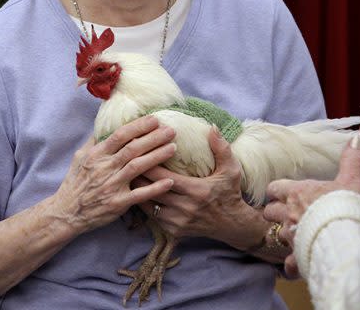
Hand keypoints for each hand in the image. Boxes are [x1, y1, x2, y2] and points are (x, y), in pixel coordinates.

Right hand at [51, 116, 175, 233]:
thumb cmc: (75, 183)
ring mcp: (111, 186)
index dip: (138, 126)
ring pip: (137, 167)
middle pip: (132, 149)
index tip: (155, 119)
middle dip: (153, 138)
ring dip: (157, 157)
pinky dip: (155, 188)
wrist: (66, 213)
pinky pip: (139, 194)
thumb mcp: (80, 157)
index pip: (120, 136)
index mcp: (97, 155)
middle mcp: (105, 168)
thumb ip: (95, 141)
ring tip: (173, 148)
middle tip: (171, 130)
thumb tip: (105, 123)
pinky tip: (170, 181)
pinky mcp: (117, 203)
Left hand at [137, 128, 261, 246]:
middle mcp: (186, 208)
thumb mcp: (231, 169)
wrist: (233, 224)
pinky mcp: (175, 231)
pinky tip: (137, 194)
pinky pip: (153, 217)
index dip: (150, 166)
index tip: (139, 153)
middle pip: (153, 191)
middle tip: (126, 164)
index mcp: (197, 191)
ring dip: (138, 192)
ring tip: (127, 178)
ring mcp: (179, 222)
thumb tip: (212, 127)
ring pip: (149, 206)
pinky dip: (144, 205)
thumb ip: (221, 148)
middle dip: (138, 177)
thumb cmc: (230, 193)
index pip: (165, 177)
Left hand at [263, 135, 359, 274]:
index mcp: (298, 192)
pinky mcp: (296, 257)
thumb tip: (356, 137)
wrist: (347, 238)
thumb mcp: (351, 180)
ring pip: (275, 235)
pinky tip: (298, 264)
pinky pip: (287, 264)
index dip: (278, 191)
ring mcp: (290, 236)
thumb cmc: (346, 208)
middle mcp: (288, 213)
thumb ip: (351, 159)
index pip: (274, 188)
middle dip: (276, 213)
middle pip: (269, 211)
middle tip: (288, 215)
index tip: (284, 194)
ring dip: (284, 236)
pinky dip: (291, 265)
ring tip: (295, 237)